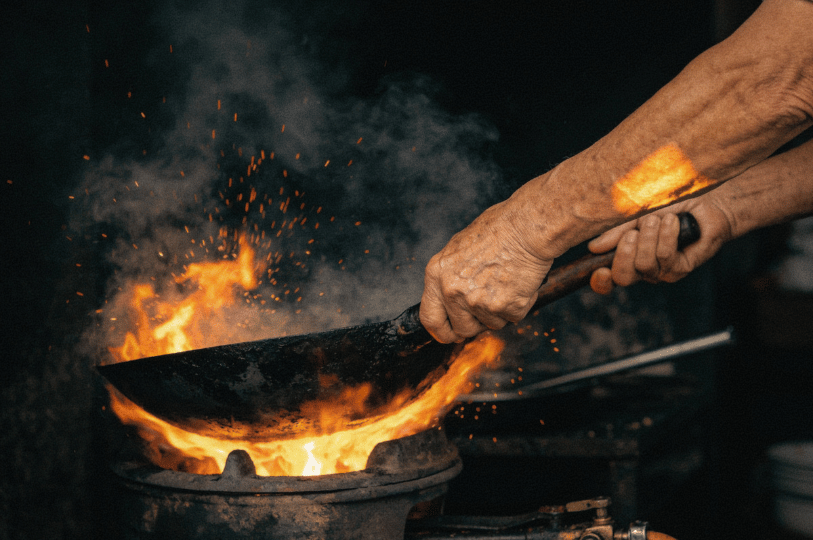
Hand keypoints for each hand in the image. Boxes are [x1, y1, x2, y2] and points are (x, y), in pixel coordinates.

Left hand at [420, 198, 553, 343]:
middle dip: (476, 324)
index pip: (430, 317)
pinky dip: (519, 305)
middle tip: (488, 308)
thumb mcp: (459, 248)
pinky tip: (519, 283)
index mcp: (436, 274)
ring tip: (506, 282)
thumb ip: (450, 275)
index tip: (450, 333)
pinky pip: (512, 318)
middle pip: (461, 329)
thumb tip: (448, 296)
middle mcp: (452, 291)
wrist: (526, 227)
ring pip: (490, 324)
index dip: (442, 331)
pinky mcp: (503, 307)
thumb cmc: (498, 230)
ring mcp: (477, 301)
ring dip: (500, 311)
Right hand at [587, 196, 732, 294]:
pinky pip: (665, 257)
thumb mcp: (637, 218)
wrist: (704, 206)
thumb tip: (593, 247)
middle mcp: (643, 269)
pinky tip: (672, 222)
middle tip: (632, 233)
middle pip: (623, 277)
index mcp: (628, 258)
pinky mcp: (681, 269)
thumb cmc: (670, 210)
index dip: (601, 281)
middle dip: (624, 255)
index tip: (600, 270)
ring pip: (644, 265)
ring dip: (649, 238)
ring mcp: (662, 272)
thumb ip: (617, 233)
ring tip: (658, 219)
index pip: (609, 281)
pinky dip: (666, 236)